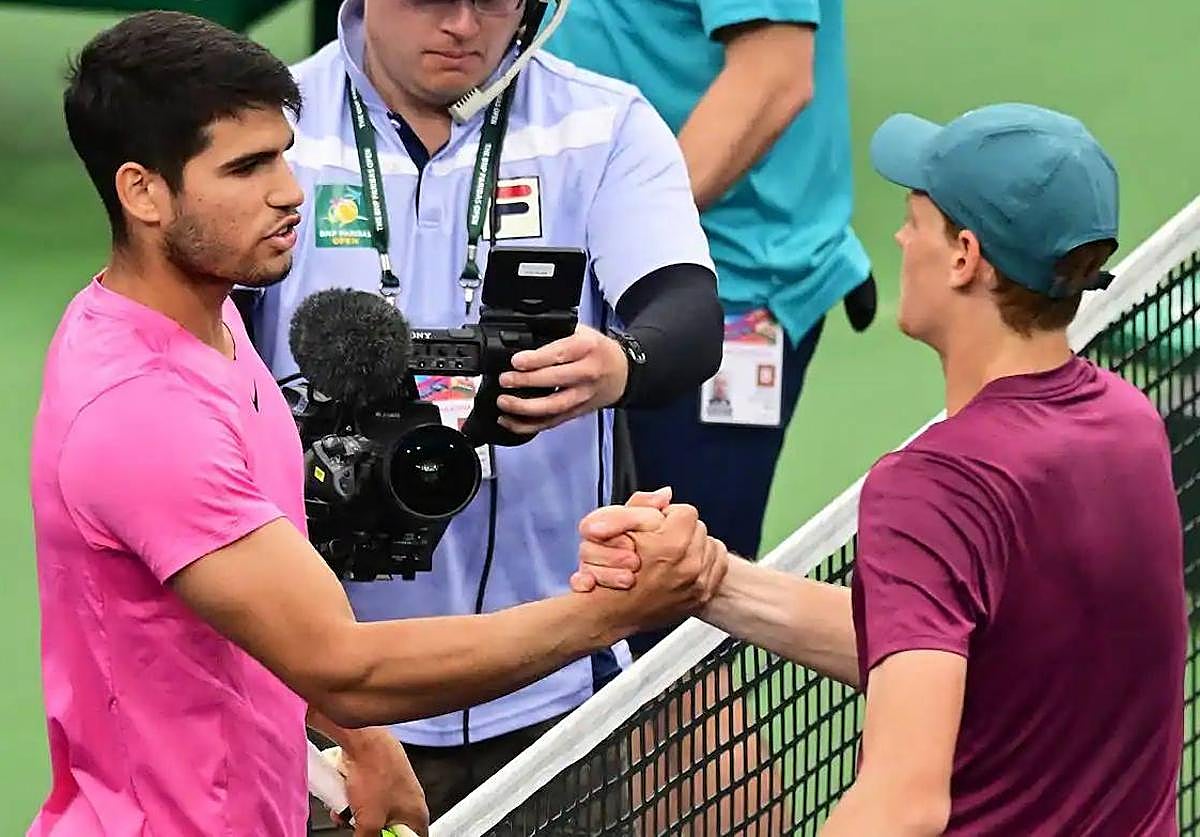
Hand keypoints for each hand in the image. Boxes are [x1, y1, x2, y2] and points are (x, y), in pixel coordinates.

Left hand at [331, 729, 428, 836]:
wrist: (364, 739)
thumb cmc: (375, 772)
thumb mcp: (369, 820)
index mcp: (417, 815)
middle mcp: (410, 802)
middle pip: (389, 831)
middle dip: (367, 830)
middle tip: (358, 826)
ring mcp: (394, 790)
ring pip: (374, 815)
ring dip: (356, 817)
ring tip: (346, 810)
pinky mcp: (380, 780)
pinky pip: (366, 800)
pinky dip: (353, 802)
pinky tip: (345, 798)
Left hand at [495, 324, 627, 433]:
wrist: (622, 373)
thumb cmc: (597, 350)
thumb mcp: (581, 331)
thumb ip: (555, 333)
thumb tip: (522, 337)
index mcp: (586, 348)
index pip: (560, 354)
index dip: (536, 359)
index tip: (516, 362)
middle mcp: (587, 373)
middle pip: (555, 381)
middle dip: (527, 382)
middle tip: (505, 380)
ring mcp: (582, 396)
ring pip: (554, 407)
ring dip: (526, 408)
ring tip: (504, 402)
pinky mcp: (576, 412)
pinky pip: (552, 422)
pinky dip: (529, 425)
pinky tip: (509, 421)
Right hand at [574, 498, 729, 633]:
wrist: (610, 612)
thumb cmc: (611, 572)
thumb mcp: (615, 527)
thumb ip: (643, 504)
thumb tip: (666, 494)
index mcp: (671, 543)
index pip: (686, 511)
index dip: (669, 516)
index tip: (658, 527)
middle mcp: (689, 564)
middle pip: (699, 528)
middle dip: (682, 532)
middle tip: (661, 543)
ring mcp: (697, 583)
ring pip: (710, 545)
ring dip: (695, 547)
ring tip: (672, 556)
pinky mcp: (701, 596)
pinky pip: (717, 566)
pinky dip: (704, 564)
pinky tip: (684, 567)